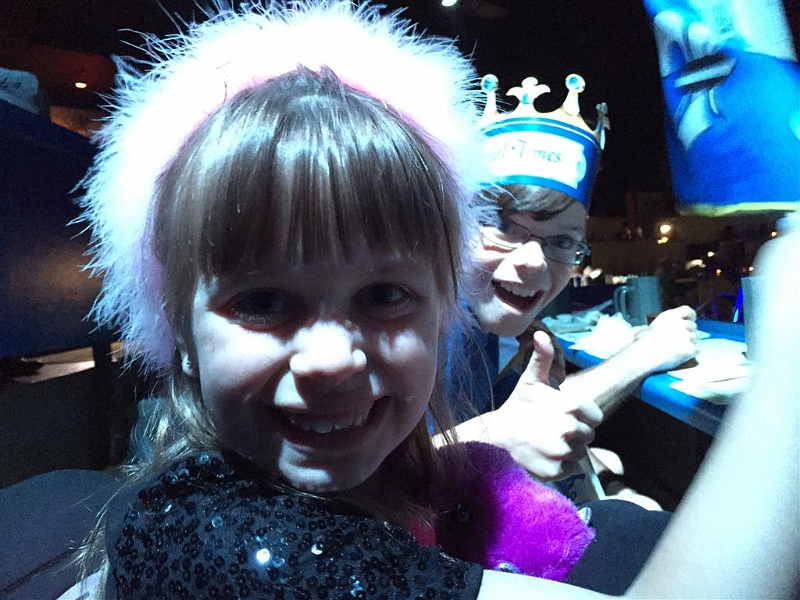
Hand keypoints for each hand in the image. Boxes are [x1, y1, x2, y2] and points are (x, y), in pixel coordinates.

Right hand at [484, 330, 602, 480]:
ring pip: (580, 453)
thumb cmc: (517, 407)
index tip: (563, 416)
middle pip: (588, 436)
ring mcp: (563, 452)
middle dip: (574, 434)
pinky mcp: (556, 471)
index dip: (581, 417)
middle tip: (551, 430)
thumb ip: (543, 358)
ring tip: (547, 443)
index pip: (595, 417)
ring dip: (568, 450)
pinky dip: (560, 466)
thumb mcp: (530, 380)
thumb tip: (542, 334)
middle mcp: (570, 428)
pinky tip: (544, 456)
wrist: (495, 437)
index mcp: (570, 405)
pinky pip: (570, 469)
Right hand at [630, 305, 698, 372]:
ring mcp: (687, 336)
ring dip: (689, 343)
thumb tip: (654, 331)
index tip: (689, 320)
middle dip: (688, 332)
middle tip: (679, 341)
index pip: (688, 311)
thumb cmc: (642, 343)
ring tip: (677, 349)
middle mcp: (681, 323)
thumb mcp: (648, 327)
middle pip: (693, 326)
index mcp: (671, 316)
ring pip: (695, 338)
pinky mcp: (691, 348)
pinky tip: (679, 356)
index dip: (690, 316)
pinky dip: (690, 354)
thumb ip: (658, 326)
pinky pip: (695, 350)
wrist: (644, 354)